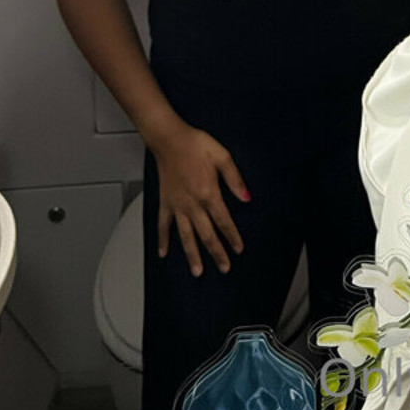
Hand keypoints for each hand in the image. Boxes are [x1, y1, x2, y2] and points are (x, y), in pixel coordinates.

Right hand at [153, 122, 250, 275]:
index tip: (238, 249)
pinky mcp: (165, 202)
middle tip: (224, 267)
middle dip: (216, 253)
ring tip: (198, 271)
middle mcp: (192, 204)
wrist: (170, 139)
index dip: (232, 236)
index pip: (224, 221)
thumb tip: (246, 197)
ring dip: (192, 255)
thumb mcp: (222, 156)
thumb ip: (235, 179)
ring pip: (186, 236)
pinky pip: (164, 225)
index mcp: (208, 193)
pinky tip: (164, 253)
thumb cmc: (195, 144)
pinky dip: (163, 240)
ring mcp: (177, 205)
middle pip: (207, 234)